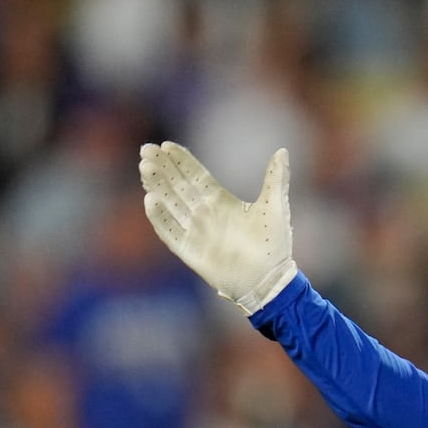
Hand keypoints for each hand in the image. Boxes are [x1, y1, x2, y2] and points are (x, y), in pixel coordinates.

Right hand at [139, 142, 297, 313]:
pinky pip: (169, 231)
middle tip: (146, 149)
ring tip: (145, 167)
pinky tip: (150, 199)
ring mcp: (195, 232)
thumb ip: (276, 178)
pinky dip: (159, 217)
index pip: (196, 176)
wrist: (269, 281)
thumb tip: (282, 150)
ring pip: (170, 204)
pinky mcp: (189, 251)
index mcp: (222, 202)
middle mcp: (205, 214)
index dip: (181, 161)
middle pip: (178, 186)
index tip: (166, 145)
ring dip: (157, 186)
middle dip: (163, 167)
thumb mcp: (276, 207)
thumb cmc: (274, 246)